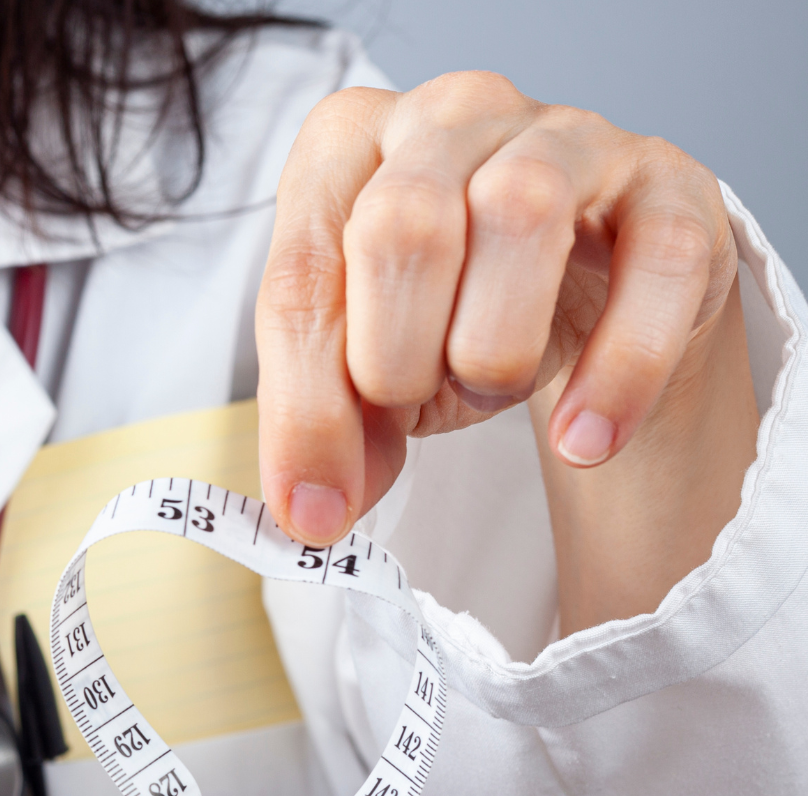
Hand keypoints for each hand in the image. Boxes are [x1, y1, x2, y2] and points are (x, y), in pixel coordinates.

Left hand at [255, 72, 748, 546]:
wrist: (587, 285)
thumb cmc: (451, 306)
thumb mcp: (363, 363)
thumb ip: (328, 423)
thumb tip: (312, 509)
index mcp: (343, 146)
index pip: (301, 276)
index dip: (304, 405)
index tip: (313, 500)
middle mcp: (447, 114)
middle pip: (400, 225)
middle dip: (395, 356)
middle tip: (413, 404)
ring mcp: (564, 134)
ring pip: (520, 213)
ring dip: (493, 347)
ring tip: (490, 391)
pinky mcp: (668, 181)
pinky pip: (656, 262)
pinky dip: (619, 367)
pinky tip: (586, 436)